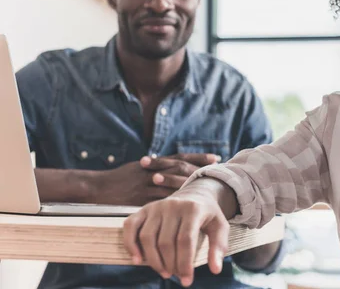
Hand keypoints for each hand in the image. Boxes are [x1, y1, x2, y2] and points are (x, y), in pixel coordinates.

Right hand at [94, 154, 218, 205]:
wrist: (95, 187)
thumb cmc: (118, 179)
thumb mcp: (137, 167)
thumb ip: (156, 167)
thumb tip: (174, 169)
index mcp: (153, 163)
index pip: (179, 158)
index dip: (198, 157)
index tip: (215, 157)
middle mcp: (152, 171)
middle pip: (180, 169)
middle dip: (199, 169)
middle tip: (217, 170)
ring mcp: (145, 186)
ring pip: (172, 185)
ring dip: (190, 186)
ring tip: (206, 190)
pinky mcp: (139, 200)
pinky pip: (159, 202)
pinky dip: (172, 205)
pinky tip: (185, 208)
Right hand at [122, 191, 229, 286]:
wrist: (194, 194)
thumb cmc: (207, 214)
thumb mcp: (220, 226)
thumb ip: (219, 246)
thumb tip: (216, 270)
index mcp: (193, 209)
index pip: (185, 240)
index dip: (185, 263)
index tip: (187, 281)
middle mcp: (172, 205)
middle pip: (166, 242)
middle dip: (170, 264)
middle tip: (176, 276)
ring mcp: (156, 206)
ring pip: (147, 237)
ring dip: (153, 260)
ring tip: (164, 272)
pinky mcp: (143, 209)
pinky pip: (130, 226)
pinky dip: (130, 244)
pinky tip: (137, 260)